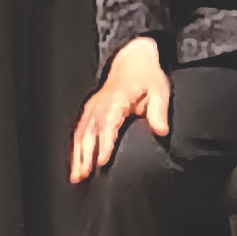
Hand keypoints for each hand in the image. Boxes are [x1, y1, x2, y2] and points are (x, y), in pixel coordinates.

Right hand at [72, 36, 169, 182]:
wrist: (132, 59)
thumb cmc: (146, 76)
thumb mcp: (159, 90)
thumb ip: (158, 112)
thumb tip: (161, 131)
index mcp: (116, 100)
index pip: (108, 125)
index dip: (105, 144)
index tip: (102, 161)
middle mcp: (100, 105)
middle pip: (90, 133)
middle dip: (85, 156)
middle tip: (83, 176)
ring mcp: (93, 107)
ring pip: (81, 134)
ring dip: (77, 155)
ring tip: (76, 176)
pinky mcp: (90, 110)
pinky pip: (80, 130)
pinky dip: (76, 147)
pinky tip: (76, 163)